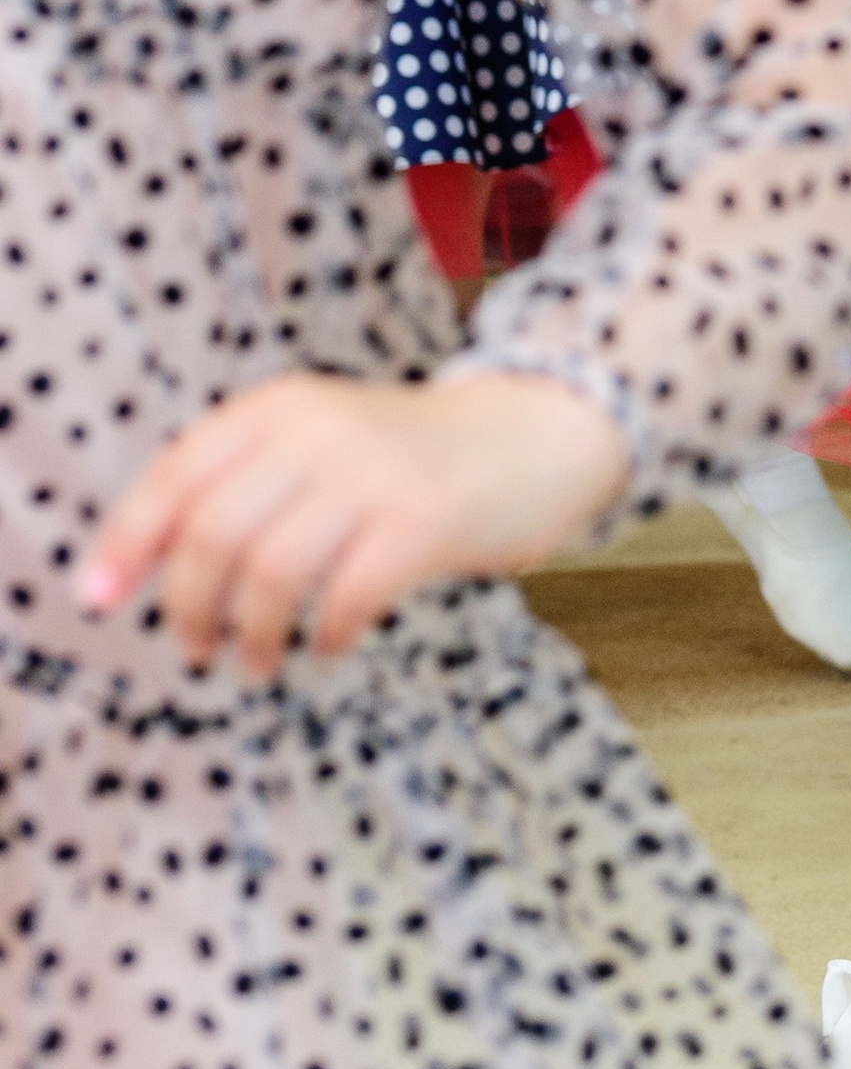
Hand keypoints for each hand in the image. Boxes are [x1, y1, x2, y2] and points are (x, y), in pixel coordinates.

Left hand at [76, 368, 631, 678]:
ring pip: (271, 573)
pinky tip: (332, 644)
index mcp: (278, 406)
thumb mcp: (315, 442)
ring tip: (256, 663)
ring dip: (251, 634)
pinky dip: (327, 635)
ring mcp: (374, 472)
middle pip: (213, 533)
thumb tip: (139, 568)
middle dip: (188, 605)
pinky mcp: (425, 519)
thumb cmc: (404, 458)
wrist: (532, 432)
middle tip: (195, 647)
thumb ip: (240, 484)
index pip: (175, 473)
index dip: (128, 541)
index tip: (99, 597)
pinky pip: (347, 597)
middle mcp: (318, 429)